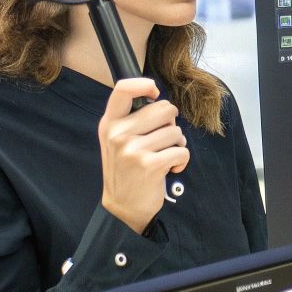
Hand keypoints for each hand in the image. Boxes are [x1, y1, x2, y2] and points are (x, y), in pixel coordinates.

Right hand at [96, 77, 187, 234]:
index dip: (144, 84)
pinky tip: (170, 168)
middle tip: (163, 139)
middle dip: (171, 123)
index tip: (154, 94)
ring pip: (176, 131)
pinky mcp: (150, 165)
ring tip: (165, 156)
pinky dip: (182, 160)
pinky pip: (182, 150)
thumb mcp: (116, 140)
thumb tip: (158, 97)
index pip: (123, 89)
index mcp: (109, 123)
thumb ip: (131, 117)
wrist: (123, 207)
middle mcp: (118, 134)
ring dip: (177, 144)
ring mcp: (133, 150)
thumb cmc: (126, 169)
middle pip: (164, 108)